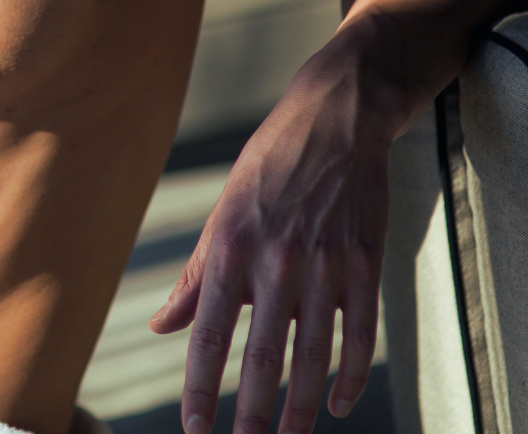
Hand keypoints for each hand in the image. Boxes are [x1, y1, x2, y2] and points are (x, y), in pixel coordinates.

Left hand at [148, 63, 388, 433]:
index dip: (200, 386)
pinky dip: (351, 374)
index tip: (193, 427)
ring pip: (314, 355)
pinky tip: (341, 403)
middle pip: (263, 356)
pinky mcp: (365, 265)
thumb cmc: (266, 169)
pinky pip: (360, 333)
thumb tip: (162, 326)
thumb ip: (195, 277)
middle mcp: (274, 262)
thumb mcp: (219, 215)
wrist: (334, 122)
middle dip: (252, 413)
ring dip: (304, 407)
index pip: (209, 334)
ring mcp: (324, 266)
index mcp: (229, 249)